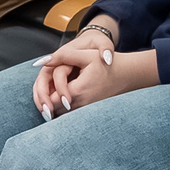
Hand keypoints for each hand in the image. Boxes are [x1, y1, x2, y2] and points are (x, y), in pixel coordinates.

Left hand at [30, 28, 156, 118]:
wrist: (127, 75)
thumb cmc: (107, 64)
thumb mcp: (85, 55)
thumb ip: (63, 56)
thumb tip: (42, 61)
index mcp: (78, 90)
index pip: (51, 99)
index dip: (42, 95)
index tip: (42, 87)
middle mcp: (82, 104)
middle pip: (55, 109)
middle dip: (46, 103)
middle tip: (42, 95)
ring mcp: (87, 109)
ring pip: (63, 114)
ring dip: (55, 107)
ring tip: (50, 99)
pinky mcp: (90, 111)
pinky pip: (72, 114)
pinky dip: (64, 109)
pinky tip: (63, 100)